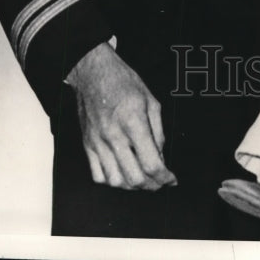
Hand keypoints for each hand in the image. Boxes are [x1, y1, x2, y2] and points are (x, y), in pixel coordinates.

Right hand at [66, 42, 175, 190]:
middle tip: (160, 182)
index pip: (151, 163)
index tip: (171, 179)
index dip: (165, 177)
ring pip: (115, 182)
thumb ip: (158, 131)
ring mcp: (98, 143)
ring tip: (143, 178)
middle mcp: (114, 135)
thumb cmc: (123, 82)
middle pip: (134, 178)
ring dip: (132, 186)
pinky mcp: (87, 145)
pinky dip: (113, 181)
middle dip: (152, 186)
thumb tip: (161, 156)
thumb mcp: (150, 100)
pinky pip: (98, 176)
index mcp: (133, 122)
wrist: (93, 73)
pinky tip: (123, 174)